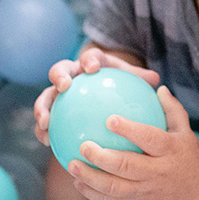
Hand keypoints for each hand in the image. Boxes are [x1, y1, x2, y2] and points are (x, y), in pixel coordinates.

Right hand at [33, 46, 159, 144]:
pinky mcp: (52, 109)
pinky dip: (43, 129)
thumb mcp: (131, 80)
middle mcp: (72, 73)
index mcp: (92, 63)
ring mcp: (59, 91)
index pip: (90, 57)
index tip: (93, 68)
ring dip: (42, 106)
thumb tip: (156, 80)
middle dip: (59, 76)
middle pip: (60, 70)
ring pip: (47, 95)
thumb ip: (140, 79)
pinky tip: (48, 142)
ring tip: (45, 122)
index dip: (90, 59)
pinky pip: (45, 118)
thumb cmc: (121, 85)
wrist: (103, 90)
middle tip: (63, 86)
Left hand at [67, 86, 198, 199]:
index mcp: (170, 150)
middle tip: (83, 146)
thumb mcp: (186, 131)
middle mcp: (158, 171)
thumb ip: (172, 109)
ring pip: (115, 187)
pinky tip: (78, 183)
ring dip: (91, 178)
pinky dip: (94, 193)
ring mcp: (147, 190)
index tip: (110, 119)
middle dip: (102, 158)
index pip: (149, 138)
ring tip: (71, 165)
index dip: (130, 130)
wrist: (198, 195)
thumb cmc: (188, 156)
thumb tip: (157, 87)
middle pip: (127, 166)